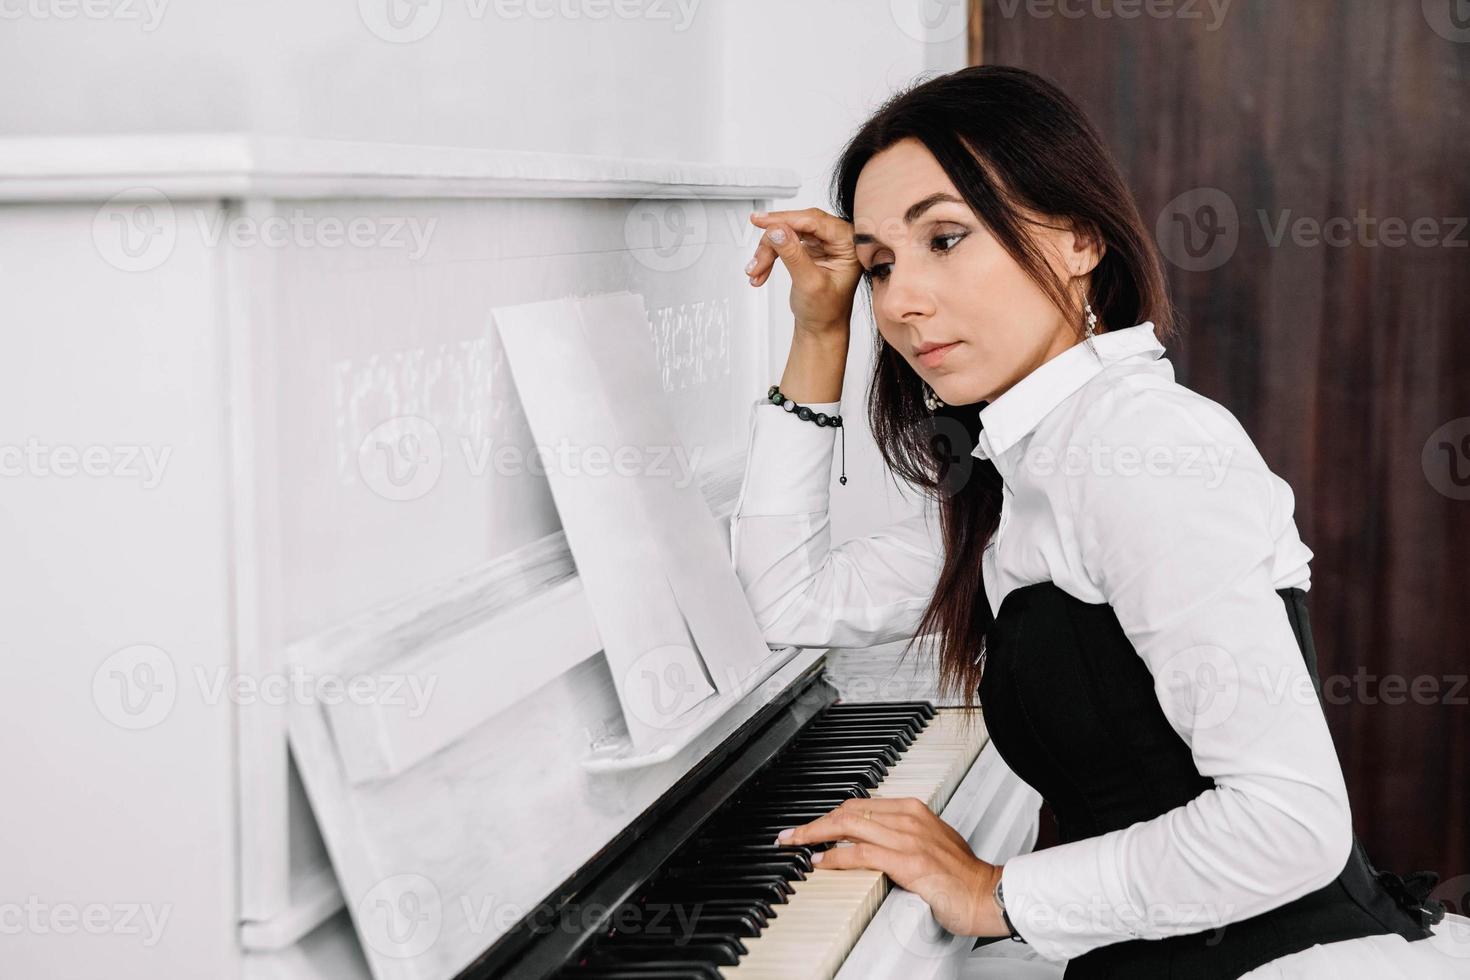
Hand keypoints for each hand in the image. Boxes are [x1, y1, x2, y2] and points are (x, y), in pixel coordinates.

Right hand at [746, 208, 862, 338]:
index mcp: (849, 244)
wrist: (821, 329)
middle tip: (757, 256)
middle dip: (774, 241)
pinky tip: (761, 269)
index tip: (761, 222)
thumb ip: (793, 254)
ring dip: (768, 251)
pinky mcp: (810, 249)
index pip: (814, 221)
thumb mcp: (809, 283)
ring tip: (757, 271)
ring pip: (787, 233)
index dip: (785, 220)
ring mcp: (823, 243)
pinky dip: (770, 255)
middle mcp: (838, 239)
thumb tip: (777, 230)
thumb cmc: (826, 312)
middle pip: (798, 224)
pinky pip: (784, 242)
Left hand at [775, 796, 1009, 937]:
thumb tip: (868, 842)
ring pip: (850, 826)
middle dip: (814, 822)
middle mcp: (909, 818)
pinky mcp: (910, 861)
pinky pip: (862, 853)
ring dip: (816, 835)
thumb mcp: (929, 843)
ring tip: (796, 845)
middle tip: (791, 835)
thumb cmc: (962, 875)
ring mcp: (909, 838)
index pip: (860, 805)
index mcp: (913, 810)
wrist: (988, 894)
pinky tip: (823, 861)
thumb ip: (901, 836)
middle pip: (849, 811)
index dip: (829, 814)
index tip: (810, 826)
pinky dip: (837, 856)